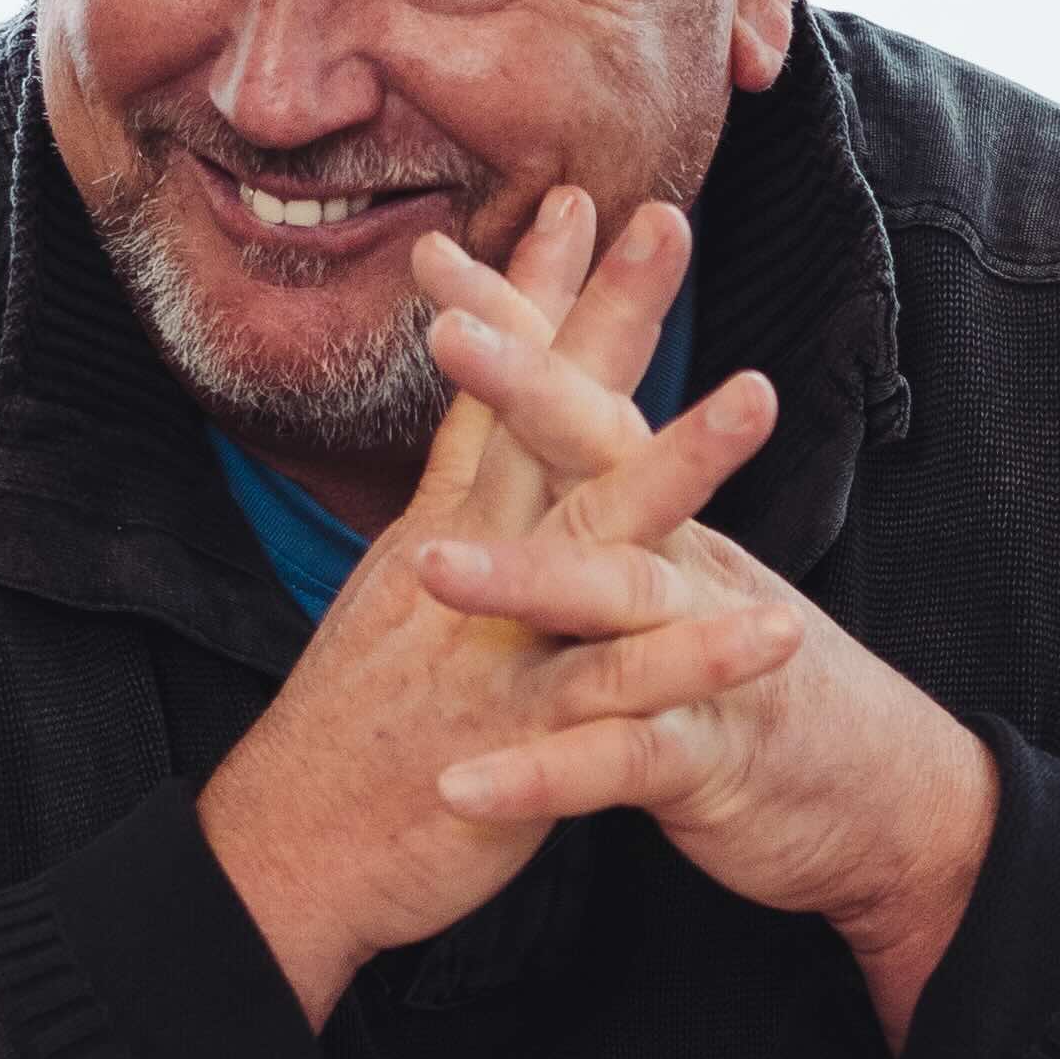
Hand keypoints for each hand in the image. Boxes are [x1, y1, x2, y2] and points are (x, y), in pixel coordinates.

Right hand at [191, 196, 793, 1019]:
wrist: (284, 859)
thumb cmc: (350, 740)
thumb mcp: (393, 613)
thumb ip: (448, 536)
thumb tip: (478, 467)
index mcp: (442, 538)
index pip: (491, 391)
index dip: (531, 295)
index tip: (577, 199)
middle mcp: (466, 569)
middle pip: (543, 421)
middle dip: (605, 318)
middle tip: (666, 216)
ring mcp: (494, 647)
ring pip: (593, 538)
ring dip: (678, 463)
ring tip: (762, 396)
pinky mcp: (524, 740)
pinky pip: (621, 693)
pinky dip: (695, 659)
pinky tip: (774, 628)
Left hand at [406, 306, 1000, 1045]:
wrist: (889, 797)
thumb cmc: (757, 677)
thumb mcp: (687, 571)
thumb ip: (619, 495)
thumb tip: (548, 411)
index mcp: (668, 516)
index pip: (587, 401)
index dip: (521, 327)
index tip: (436, 252)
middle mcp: (689, 564)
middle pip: (610, 460)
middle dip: (534, 392)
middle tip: (450, 333)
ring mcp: (704, 655)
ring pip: (618, 599)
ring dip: (528, 579)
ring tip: (431, 564)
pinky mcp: (707, 758)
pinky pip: (620, 758)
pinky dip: (543, 775)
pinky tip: (460, 787)